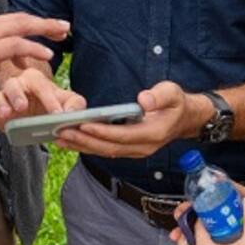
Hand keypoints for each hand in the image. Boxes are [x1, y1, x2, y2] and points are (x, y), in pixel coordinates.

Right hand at [0, 13, 68, 82]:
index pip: (6, 23)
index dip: (25, 25)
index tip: (39, 28)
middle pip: (19, 18)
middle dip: (43, 21)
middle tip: (62, 25)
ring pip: (22, 26)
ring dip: (45, 28)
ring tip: (63, 33)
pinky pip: (16, 46)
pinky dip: (33, 48)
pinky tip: (46, 54)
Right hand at [0, 67, 85, 136]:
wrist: (43, 115)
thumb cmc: (55, 103)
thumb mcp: (70, 102)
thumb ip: (75, 103)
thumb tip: (70, 112)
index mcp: (35, 79)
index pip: (41, 85)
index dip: (49, 99)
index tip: (57, 114)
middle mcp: (17, 85)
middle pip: (12, 85)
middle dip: (16, 94)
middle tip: (23, 106)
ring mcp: (5, 99)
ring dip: (1, 105)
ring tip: (6, 114)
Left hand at [55, 81, 209, 157]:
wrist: (185, 119)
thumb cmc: (176, 103)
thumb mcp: (173, 93)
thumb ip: (159, 96)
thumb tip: (143, 101)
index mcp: (152, 134)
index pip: (122, 135)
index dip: (102, 131)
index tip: (83, 124)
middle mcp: (142, 147)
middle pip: (108, 147)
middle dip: (84, 141)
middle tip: (61, 133)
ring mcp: (135, 151)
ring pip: (104, 151)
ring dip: (81, 146)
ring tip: (58, 137)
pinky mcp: (128, 149)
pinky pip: (105, 150)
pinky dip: (87, 146)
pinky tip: (70, 140)